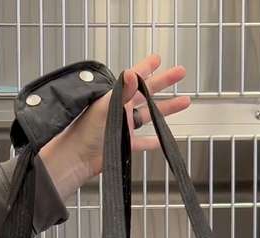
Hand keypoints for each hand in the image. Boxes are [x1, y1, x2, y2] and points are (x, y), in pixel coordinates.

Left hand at [37, 54, 191, 199]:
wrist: (75, 158)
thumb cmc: (83, 131)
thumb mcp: (104, 107)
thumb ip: (121, 91)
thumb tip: (132, 72)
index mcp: (114, 97)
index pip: (133, 78)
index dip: (146, 67)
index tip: (157, 59)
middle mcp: (120, 109)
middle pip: (147, 93)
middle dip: (164, 82)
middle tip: (180, 73)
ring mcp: (123, 126)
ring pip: (149, 115)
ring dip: (166, 109)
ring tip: (184, 102)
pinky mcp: (124, 144)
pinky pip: (142, 142)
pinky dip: (152, 141)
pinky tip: (162, 139)